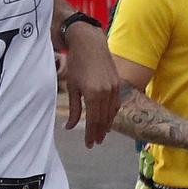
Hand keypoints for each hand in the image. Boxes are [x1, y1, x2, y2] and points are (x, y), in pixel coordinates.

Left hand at [60, 21, 119, 147]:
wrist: (90, 44)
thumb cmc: (77, 64)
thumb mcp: (72, 87)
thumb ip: (73, 109)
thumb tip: (69, 126)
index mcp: (93, 94)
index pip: (93, 121)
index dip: (90, 134)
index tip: (88, 144)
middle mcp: (106, 93)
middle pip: (104, 119)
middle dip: (99, 132)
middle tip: (94, 142)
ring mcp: (114, 88)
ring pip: (112, 113)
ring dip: (107, 125)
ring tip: (101, 134)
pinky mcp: (118, 84)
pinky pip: (116, 104)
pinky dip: (112, 114)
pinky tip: (108, 119)